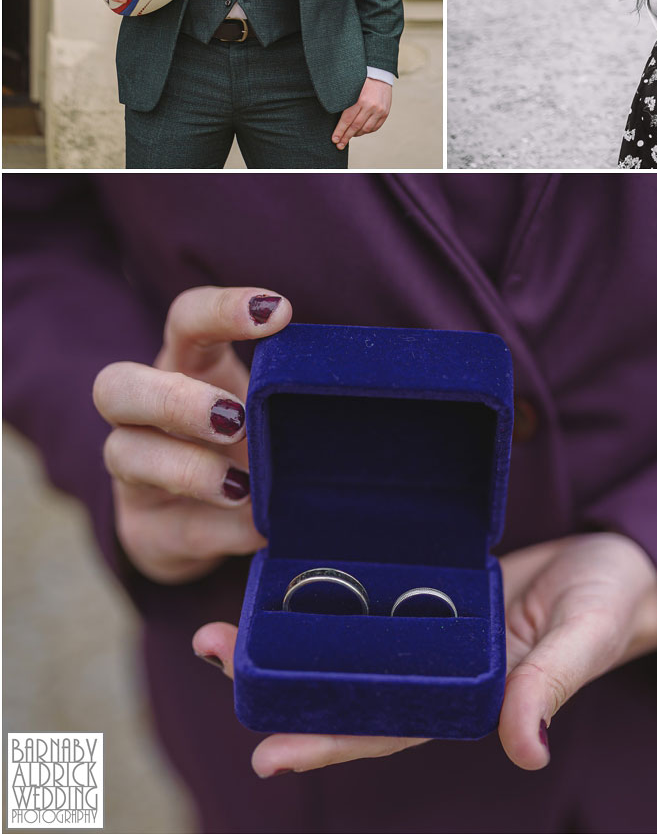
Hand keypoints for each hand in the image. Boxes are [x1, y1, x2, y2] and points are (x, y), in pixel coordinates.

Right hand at [92, 286, 284, 583]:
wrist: (211, 524)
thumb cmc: (252, 440)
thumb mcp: (273, 408)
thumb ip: (295, 394)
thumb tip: (354, 393)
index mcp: (187, 366)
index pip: (184, 321)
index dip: (220, 310)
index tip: (280, 311)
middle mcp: (145, 415)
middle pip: (117, 386)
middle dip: (175, 399)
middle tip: (235, 418)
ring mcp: (135, 474)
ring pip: (125, 455)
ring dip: (190, 470)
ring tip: (245, 487)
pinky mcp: (147, 531)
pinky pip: (177, 528)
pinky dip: (223, 529)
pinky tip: (261, 527)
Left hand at [191, 531, 656, 777]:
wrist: (631, 563)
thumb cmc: (616, 606)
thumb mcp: (586, 639)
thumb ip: (551, 686)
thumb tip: (524, 749)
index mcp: (474, 693)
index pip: (388, 727)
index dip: (328, 740)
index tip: (265, 752)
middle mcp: (445, 667)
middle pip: (350, 686)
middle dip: (281, 681)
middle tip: (211, 653)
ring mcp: (441, 626)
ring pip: (354, 640)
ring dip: (294, 636)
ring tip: (228, 623)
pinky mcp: (444, 584)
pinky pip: (383, 593)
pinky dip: (337, 591)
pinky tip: (294, 577)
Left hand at [331, 77, 391, 149]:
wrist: (380, 75)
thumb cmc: (360, 81)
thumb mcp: (351, 89)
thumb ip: (345, 103)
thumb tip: (336, 121)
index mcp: (360, 99)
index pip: (347, 120)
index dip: (340, 131)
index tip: (334, 139)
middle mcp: (371, 106)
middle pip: (356, 126)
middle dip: (346, 137)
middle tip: (339, 145)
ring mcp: (379, 110)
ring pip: (366, 129)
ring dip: (356, 134)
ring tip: (349, 136)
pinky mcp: (385, 113)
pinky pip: (375, 127)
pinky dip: (366, 131)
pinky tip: (360, 131)